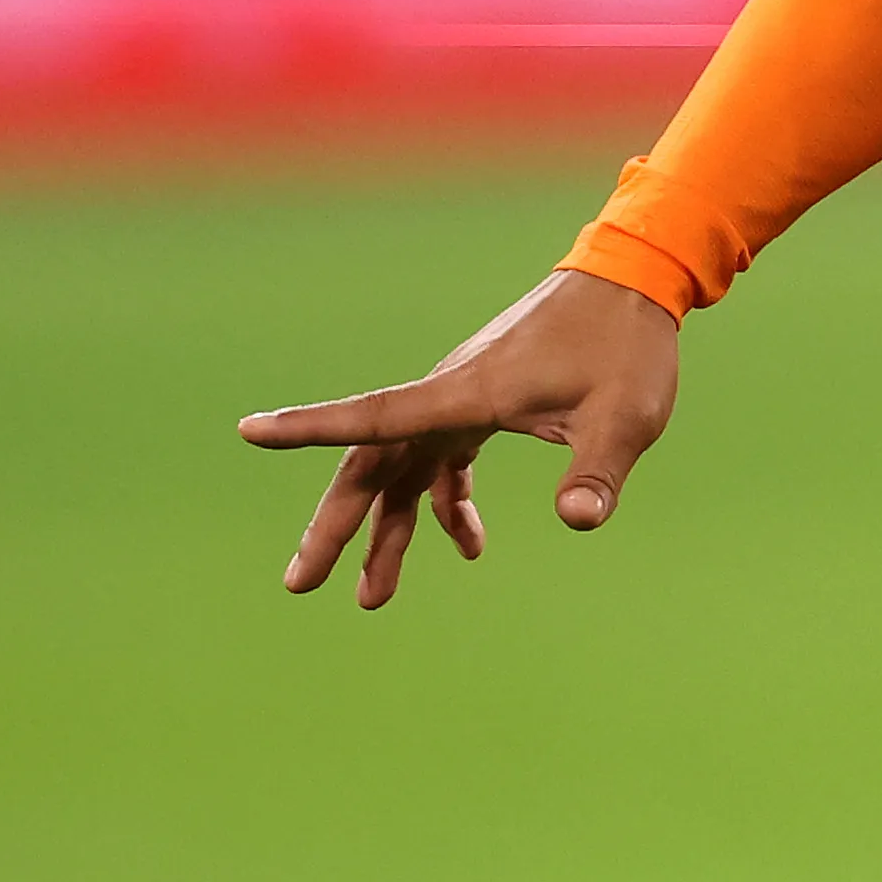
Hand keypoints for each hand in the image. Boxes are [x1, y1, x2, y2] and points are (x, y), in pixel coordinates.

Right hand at [239, 268, 682, 606]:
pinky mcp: (483, 404)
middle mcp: (449, 394)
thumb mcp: (626, 415)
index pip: (374, 417)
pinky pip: (441, 459)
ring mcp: (462, 399)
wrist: (633, 284)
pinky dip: (443, 503)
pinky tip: (467, 544)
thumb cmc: (628, 347)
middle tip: (301, 584)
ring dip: (386, 530)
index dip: (311, 427)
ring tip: (371, 597)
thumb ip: (599, 470)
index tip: (248, 431)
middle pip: (372, 463)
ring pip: (402, 470)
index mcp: (466, 393)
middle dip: (335, 526)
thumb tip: (581, 521)